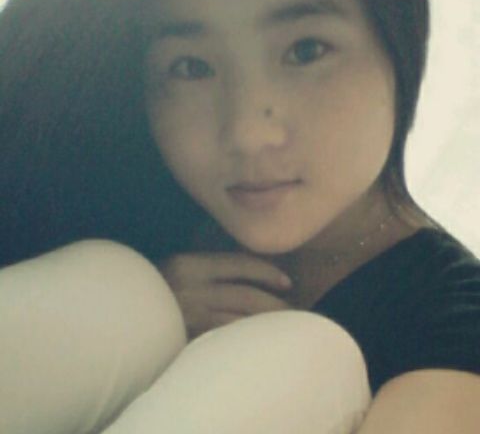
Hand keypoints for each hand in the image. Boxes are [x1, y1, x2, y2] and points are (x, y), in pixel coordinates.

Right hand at [158, 252, 292, 338]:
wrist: (122, 310)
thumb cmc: (155, 284)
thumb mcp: (179, 265)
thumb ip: (209, 266)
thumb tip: (245, 272)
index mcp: (191, 263)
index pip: (239, 264)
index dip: (267, 272)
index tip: (286, 281)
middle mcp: (193, 287)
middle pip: (246, 295)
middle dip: (274, 303)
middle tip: (293, 309)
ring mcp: (190, 314)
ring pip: (239, 319)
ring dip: (264, 324)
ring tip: (283, 327)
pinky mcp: (187, 336)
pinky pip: (224, 336)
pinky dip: (243, 337)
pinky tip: (257, 340)